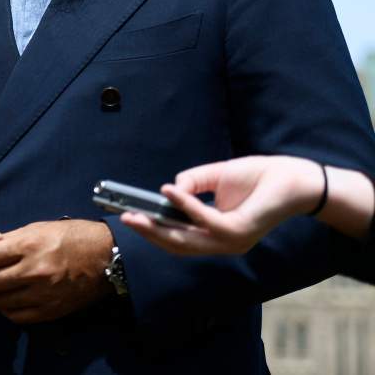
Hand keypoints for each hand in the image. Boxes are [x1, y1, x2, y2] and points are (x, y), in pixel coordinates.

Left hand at [0, 219, 112, 323]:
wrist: (105, 257)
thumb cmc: (71, 237)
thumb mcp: (38, 228)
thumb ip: (11, 239)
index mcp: (29, 246)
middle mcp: (34, 271)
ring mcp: (42, 293)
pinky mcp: (50, 310)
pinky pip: (17, 316)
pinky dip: (6, 309)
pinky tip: (6, 300)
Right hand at [120, 156, 325, 254]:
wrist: (295, 177)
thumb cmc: (259, 177)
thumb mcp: (216, 177)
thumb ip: (192, 184)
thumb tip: (169, 190)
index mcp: (217, 233)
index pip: (180, 239)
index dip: (154, 231)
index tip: (131, 218)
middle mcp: (224, 243)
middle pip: (178, 245)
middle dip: (149, 233)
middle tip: (125, 219)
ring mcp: (232, 240)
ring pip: (187, 241)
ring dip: (159, 226)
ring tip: (137, 213)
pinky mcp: (240, 230)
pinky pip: (205, 220)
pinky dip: (185, 206)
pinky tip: (169, 192)